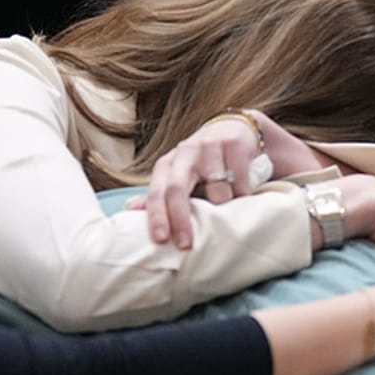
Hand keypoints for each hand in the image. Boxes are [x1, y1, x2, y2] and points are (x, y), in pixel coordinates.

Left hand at [131, 111, 279, 248]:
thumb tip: (130, 210)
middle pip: (177, 188)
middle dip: (181, 219)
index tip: (161, 240)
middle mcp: (185, 152)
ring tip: (230, 206)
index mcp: (168, 164)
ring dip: (224, 205)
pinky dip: (244, 193)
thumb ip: (160, 195)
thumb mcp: (181, 177)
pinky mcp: (234, 144)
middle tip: (186, 245)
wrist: (237, 130)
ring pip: (216, 189)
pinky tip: (245, 193)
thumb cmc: (205, 162)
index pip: (157, 191)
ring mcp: (209, 146)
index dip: (157, 216)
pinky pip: (240, 181)